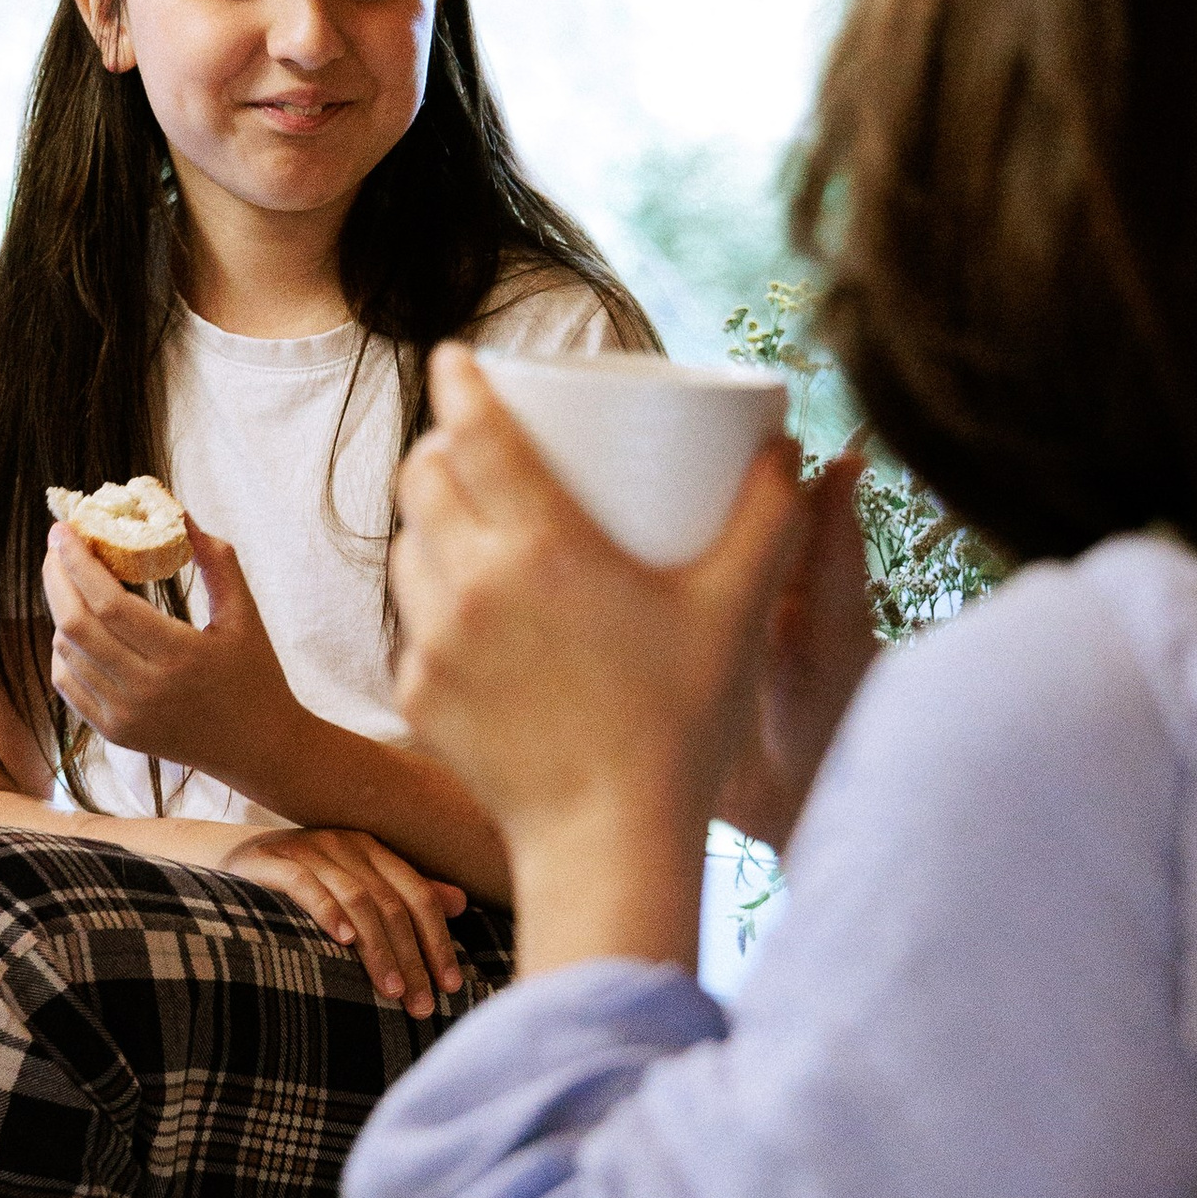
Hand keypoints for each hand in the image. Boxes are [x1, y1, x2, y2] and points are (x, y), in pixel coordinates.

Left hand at [44, 515, 299, 795]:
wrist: (257, 748)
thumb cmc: (255, 675)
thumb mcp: (245, 615)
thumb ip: (217, 562)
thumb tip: (180, 515)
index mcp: (180, 657)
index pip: (109, 604)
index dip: (78, 563)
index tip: (64, 531)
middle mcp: (146, 691)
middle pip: (76, 626)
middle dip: (57, 578)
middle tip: (58, 548)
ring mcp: (125, 717)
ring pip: (67, 653)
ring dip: (61, 609)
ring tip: (69, 581)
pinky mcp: (114, 733)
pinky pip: (68, 685)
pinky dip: (64, 649)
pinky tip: (76, 627)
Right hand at [221, 822, 469, 1018]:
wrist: (229, 861)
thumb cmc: (300, 883)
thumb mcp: (354, 885)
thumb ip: (404, 893)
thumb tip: (461, 903)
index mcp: (373, 849)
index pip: (418, 896)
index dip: (438, 942)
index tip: (451, 986)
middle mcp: (346, 843)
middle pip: (392, 904)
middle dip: (412, 958)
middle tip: (422, 1005)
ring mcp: (309, 848)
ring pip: (359, 900)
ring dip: (379, 950)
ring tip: (392, 991)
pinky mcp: (271, 860)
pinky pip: (306, 886)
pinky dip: (328, 913)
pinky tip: (345, 942)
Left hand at [389, 350, 873, 955]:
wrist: (607, 842)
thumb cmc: (680, 726)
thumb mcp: (737, 612)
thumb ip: (771, 519)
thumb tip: (789, 447)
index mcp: (542, 546)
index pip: (475, 431)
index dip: (459, 381)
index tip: (456, 355)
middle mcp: (472, 583)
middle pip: (424, 477)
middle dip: (440, 444)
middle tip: (471, 441)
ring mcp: (434, 641)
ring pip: (407, 546)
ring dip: (429, 518)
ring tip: (467, 517)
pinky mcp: (416, 692)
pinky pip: (412, 619)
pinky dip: (432, 597)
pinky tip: (464, 605)